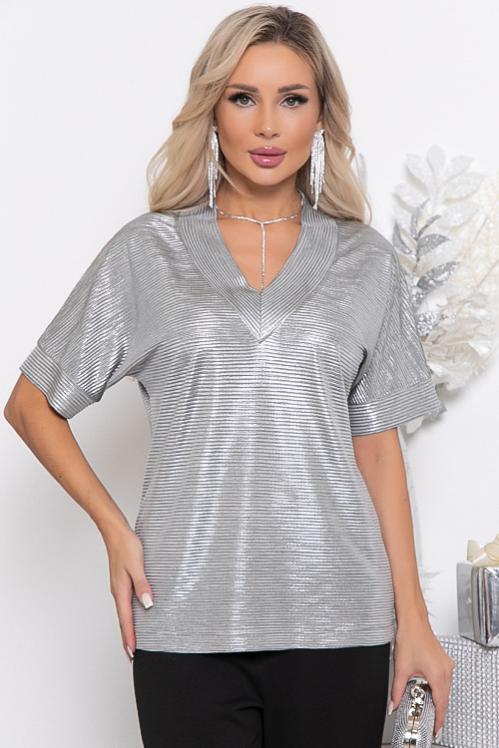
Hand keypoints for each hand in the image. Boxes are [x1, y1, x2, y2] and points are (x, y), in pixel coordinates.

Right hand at [103, 526, 153, 661]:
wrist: (115, 533)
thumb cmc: (126, 546)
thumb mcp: (137, 565)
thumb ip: (143, 585)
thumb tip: (147, 604)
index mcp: (121, 591)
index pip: (125, 620)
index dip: (130, 637)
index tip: (133, 653)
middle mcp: (118, 592)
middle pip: (122, 621)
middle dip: (127, 639)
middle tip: (132, 655)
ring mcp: (119, 587)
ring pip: (123, 613)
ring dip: (128, 628)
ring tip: (133, 641)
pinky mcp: (121, 582)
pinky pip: (125, 604)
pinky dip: (128, 615)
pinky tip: (134, 616)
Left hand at [390, 617, 454, 739]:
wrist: (412, 621)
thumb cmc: (410, 637)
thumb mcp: (401, 668)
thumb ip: (397, 690)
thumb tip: (394, 703)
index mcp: (438, 674)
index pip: (441, 704)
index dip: (439, 719)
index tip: (436, 729)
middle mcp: (445, 669)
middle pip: (444, 697)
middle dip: (437, 709)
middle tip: (429, 719)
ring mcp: (446, 664)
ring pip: (445, 689)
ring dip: (436, 697)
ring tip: (425, 704)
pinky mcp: (443, 660)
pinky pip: (444, 679)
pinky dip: (437, 687)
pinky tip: (427, 687)